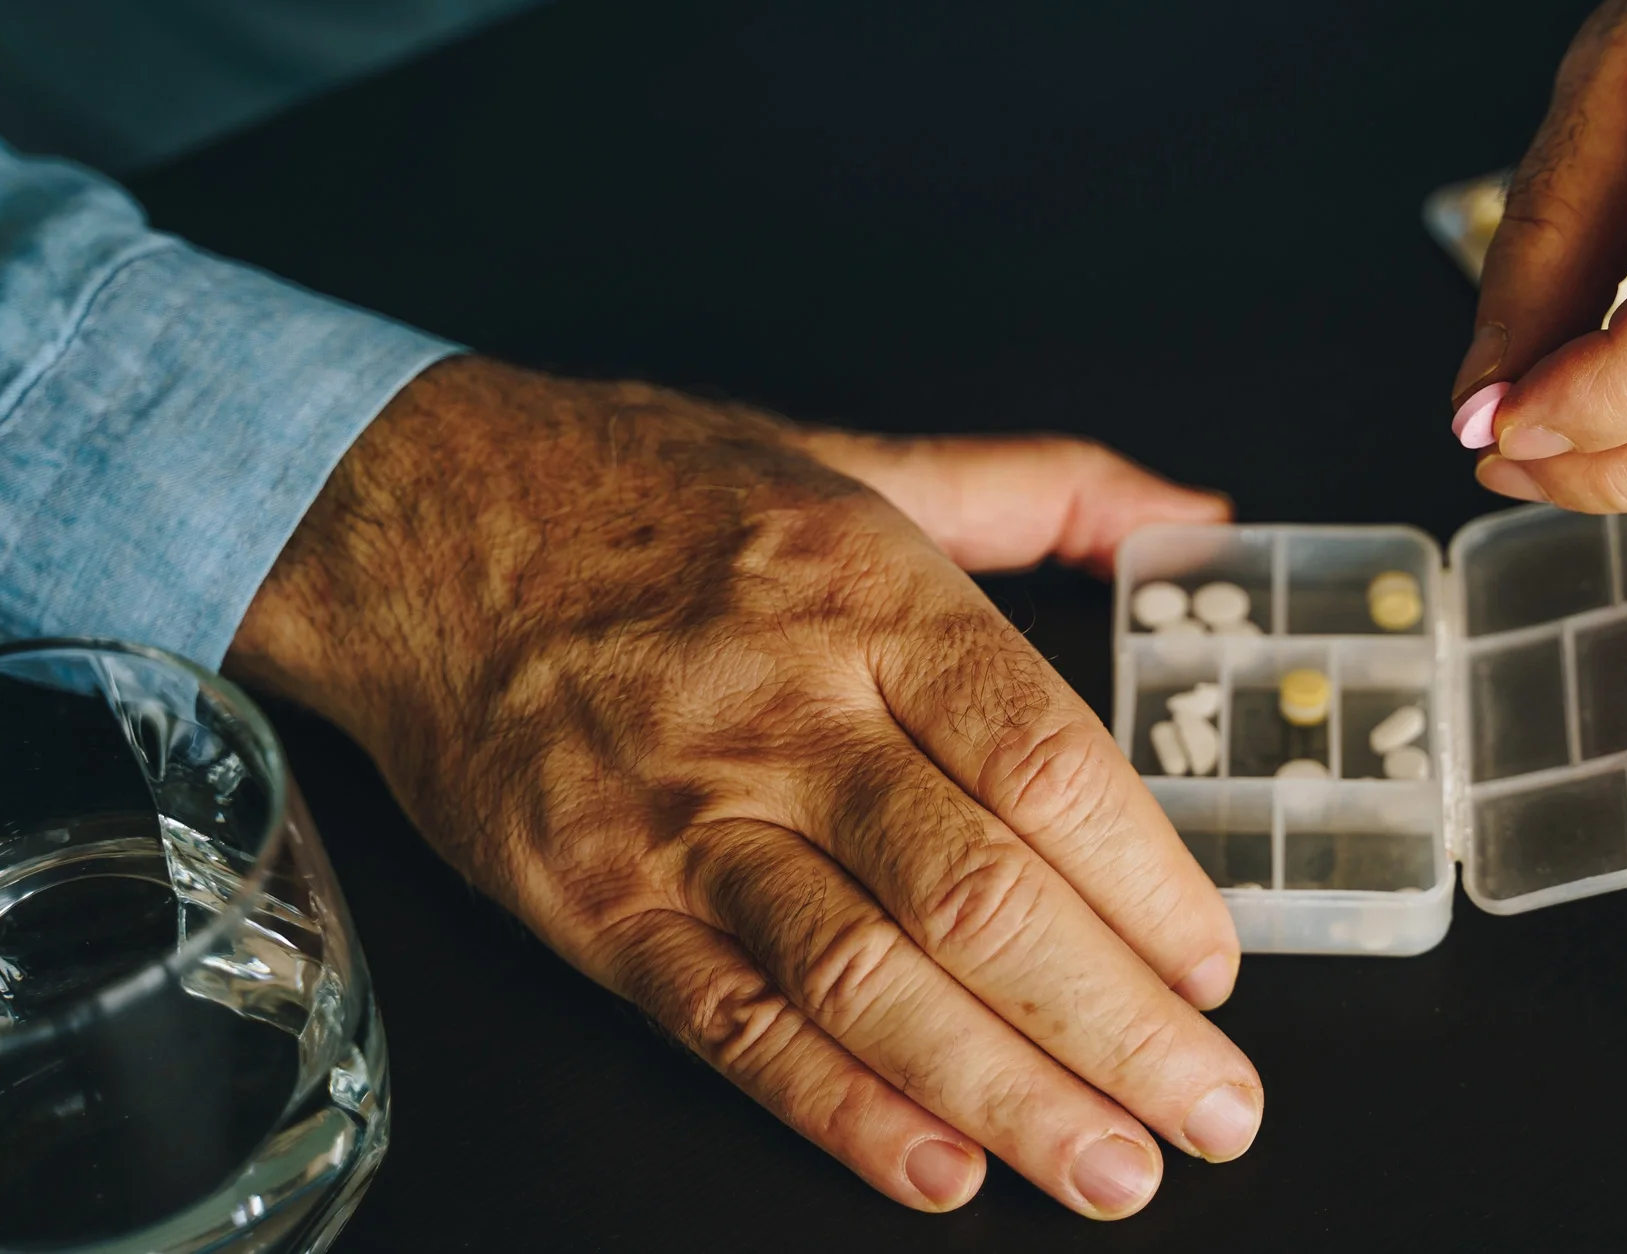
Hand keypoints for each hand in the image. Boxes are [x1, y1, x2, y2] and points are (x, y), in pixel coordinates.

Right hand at [226, 357, 1257, 1217]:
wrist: (410, 520)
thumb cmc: (649, 491)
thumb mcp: (856, 454)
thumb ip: (1043, 489)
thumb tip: (1199, 515)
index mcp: (869, 596)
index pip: (1043, 763)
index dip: (1146, 882)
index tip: (1216, 967)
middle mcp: (784, 714)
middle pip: (979, 895)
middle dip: (1116, 1024)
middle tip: (1216, 1112)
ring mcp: (682, 819)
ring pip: (868, 980)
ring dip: (1006, 1095)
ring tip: (1113, 1172)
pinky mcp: (595, 902)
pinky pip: (731, 1025)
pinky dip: (837, 1109)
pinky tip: (937, 1168)